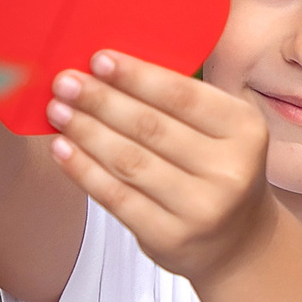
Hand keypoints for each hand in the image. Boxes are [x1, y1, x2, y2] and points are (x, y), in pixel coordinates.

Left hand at [45, 51, 277, 284]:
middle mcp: (230, 169)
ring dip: (86, 131)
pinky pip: (117, 197)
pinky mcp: (170, 237)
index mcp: (245, 129)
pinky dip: (83, 170)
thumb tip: (109, 70)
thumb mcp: (222, 131)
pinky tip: (62, 149)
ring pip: (129, 161)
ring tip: (57, 110)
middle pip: (150, 127)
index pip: (183, 96)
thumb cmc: (217, 170)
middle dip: (101, 100)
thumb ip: (180, 103)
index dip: (137, 76)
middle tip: (65, 82)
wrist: (238, 242)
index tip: (98, 59)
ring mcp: (201, 208)